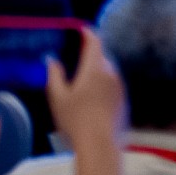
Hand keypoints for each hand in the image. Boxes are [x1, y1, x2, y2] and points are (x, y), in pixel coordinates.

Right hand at [46, 25, 128, 174]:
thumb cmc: (75, 120)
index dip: (88, 33)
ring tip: (82, 80)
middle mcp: (111, 72)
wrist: (100, 145)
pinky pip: (113, 84)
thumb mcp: (58, 97)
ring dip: (97, 70)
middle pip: (102, 55)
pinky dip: (103, 84)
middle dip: (90, 54)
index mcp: (95, 67)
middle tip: (76, 58)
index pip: (95, 41)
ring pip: (108, 70)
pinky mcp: (124, 100)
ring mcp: (120, 86)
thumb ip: (54, 75)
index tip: (81, 30)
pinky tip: (93, 98)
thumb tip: (51, 60)